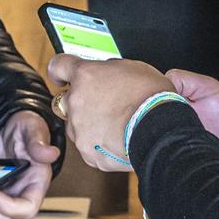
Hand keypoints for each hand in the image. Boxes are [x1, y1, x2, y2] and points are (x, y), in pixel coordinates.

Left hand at [0, 110, 59, 218]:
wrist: (10, 124)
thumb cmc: (26, 126)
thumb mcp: (32, 128)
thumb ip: (38, 142)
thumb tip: (51, 153)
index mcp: (37, 182)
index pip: (27, 208)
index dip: (8, 206)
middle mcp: (21, 192)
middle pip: (4, 216)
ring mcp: (5, 192)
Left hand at [45, 55, 174, 171]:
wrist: (160, 130)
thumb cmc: (152, 98)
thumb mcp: (133, 68)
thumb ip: (109, 70)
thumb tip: (107, 74)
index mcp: (86, 76)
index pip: (58, 66)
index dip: (59, 72)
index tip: (61, 77)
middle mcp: (76, 101)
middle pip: (66, 100)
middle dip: (80, 103)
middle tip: (103, 106)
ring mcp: (79, 129)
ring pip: (77, 126)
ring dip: (90, 125)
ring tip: (116, 125)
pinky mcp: (88, 152)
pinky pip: (89, 147)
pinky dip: (100, 145)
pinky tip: (118, 140)